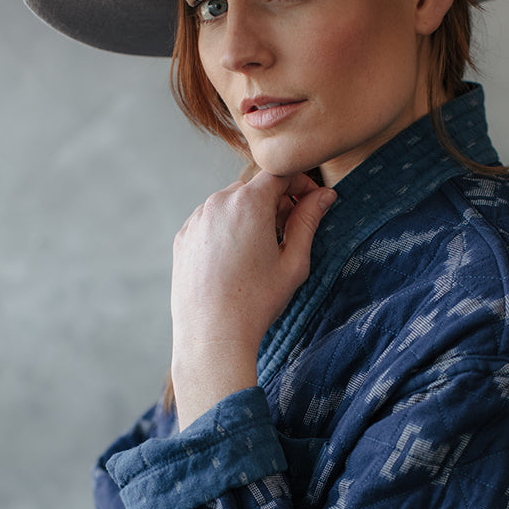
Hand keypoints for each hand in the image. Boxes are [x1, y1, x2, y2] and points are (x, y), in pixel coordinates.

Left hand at [170, 173, 335, 428]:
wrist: (212, 334)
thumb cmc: (257, 301)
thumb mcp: (293, 261)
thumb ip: (309, 221)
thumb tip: (325, 195)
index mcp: (249, 202)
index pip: (280, 173)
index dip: (301, 183)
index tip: (312, 202)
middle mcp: (218, 202)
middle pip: (255, 188)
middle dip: (277, 202)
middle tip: (292, 232)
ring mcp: (196, 219)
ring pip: (231, 204)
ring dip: (251, 216)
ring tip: (263, 250)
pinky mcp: (183, 238)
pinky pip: (211, 222)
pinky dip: (228, 230)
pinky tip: (237, 261)